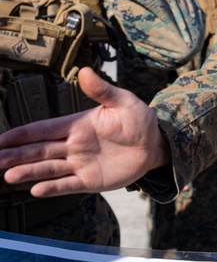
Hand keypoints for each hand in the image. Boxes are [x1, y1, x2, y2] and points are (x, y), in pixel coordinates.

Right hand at [0, 68, 168, 195]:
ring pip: (48, 169)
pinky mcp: (89, 180)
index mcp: (76, 125)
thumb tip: (86, 71)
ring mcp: (79, 164)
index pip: (42, 130)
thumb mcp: (123, 101)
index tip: (0, 140)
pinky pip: (67, 184)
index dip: (21, 135)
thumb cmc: (138, 120)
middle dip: (14, 155)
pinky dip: (52, 187)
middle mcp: (72, 146)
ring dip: (28, 172)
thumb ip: (102, 90)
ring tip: (8, 175)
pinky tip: (36, 190)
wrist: (156, 144)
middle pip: (37, 151)